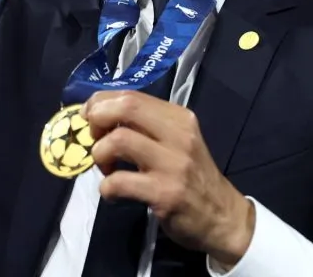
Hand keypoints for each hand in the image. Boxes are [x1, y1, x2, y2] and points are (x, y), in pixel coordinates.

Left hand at [83, 91, 254, 267]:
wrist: (222, 216)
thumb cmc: (192, 176)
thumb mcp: (178, 141)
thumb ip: (147, 125)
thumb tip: (101, 114)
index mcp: (179, 117)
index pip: (132, 96)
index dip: (101, 102)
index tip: (90, 117)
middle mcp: (179, 135)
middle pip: (126, 108)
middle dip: (97, 119)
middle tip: (94, 138)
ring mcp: (173, 164)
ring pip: (118, 141)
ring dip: (100, 155)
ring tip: (107, 169)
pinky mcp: (165, 193)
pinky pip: (119, 182)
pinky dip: (106, 187)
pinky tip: (114, 193)